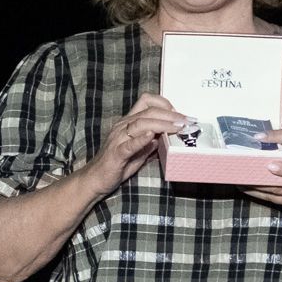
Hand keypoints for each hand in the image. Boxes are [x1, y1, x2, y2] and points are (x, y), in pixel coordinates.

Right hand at [76, 94, 191, 197]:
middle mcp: (122, 127)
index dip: (164, 103)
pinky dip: (141, 139)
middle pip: (148, 112)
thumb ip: (150, 142)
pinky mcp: (116, 154)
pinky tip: (152, 136)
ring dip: (162, 124)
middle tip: (186, 121)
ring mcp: (118, 139)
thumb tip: (164, 136)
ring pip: (140, 124)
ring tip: (176, 128)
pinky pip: (129, 144)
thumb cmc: (117, 165)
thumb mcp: (139, 151)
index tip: (179, 113)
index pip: (146, 102)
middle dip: (170, 115)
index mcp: (128, 123)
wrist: (96, 179)